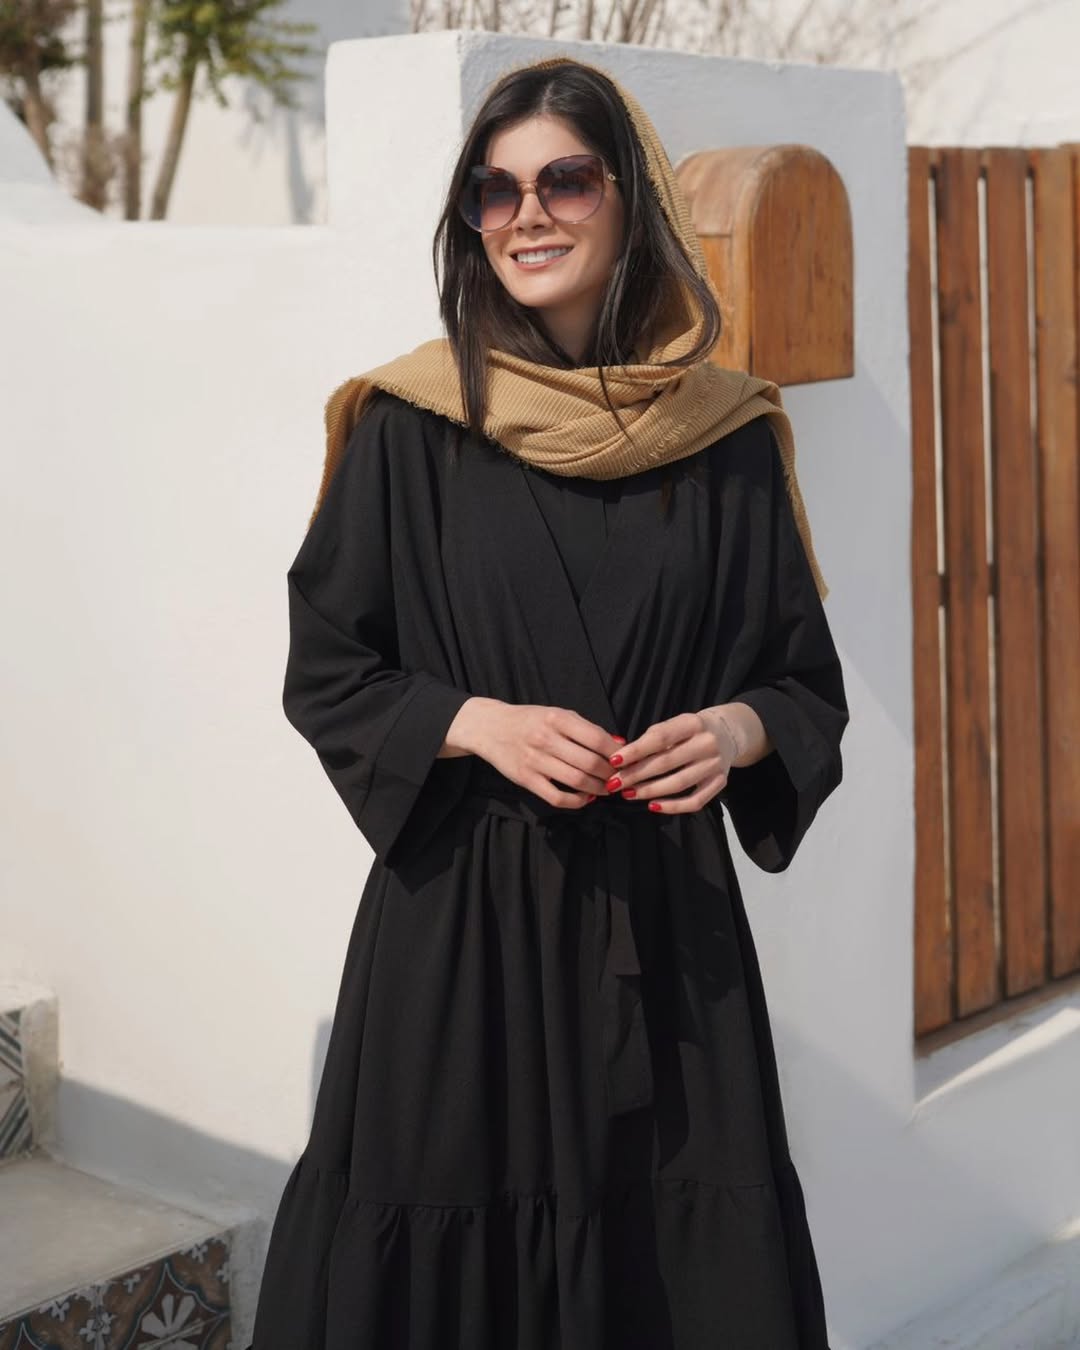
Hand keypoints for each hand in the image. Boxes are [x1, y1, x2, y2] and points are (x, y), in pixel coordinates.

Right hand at [443, 697, 621, 808]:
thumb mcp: (557, 714)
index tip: (624, 760)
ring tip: (607, 788)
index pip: (597, 739)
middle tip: (619, 778)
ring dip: (598, 789)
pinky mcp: (526, 779)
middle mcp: (546, 739)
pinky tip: (586, 797)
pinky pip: (557, 797)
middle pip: (590, 763)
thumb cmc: (530, 720)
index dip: (616, 753)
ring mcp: (535, 761)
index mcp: (557, 718)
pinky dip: (577, 801)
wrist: (490, 728)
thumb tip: (618, 744)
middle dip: (611, 774)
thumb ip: (585, 728)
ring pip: (577, 781)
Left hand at [606, 709, 741, 813]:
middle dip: (636, 775)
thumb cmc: (691, 730)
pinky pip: (695, 801)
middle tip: (615, 783)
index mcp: (693, 723)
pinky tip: (653, 806)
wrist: (728, 732)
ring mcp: (715, 764)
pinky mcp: (720, 782)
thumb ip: (653, 738)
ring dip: (649, 791)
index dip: (635, 750)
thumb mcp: (675, 724)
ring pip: (678, 783)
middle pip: (666, 763)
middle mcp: (707, 743)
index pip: (660, 738)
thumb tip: (624, 759)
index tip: (614, 761)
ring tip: (628, 794)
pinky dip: (673, 807)